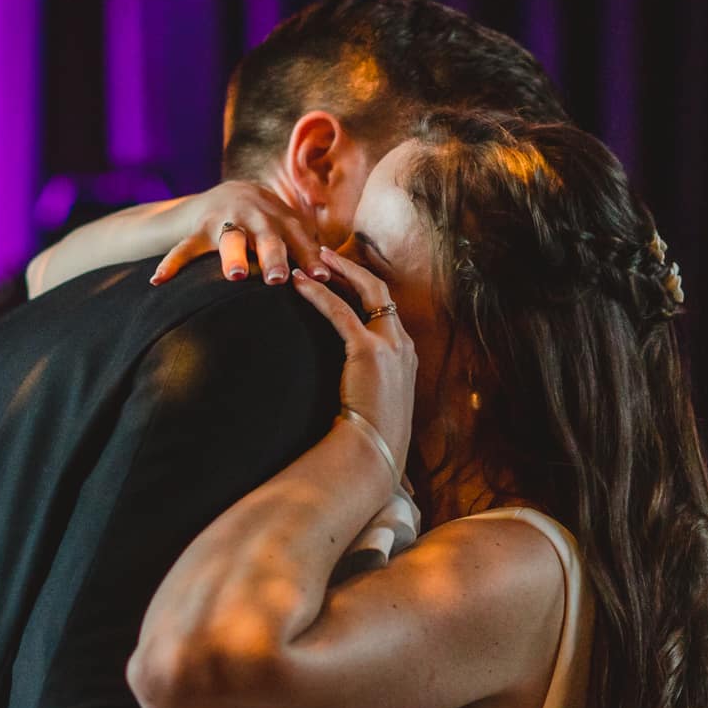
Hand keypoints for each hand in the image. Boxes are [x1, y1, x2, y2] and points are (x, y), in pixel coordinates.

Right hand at [149, 180, 329, 286]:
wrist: (225, 194)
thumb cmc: (266, 223)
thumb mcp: (287, 228)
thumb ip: (307, 248)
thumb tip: (341, 278)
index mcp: (281, 218)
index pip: (300, 239)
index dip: (311, 257)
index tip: (321, 279)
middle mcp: (255, 216)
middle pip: (267, 237)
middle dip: (273, 257)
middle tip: (279, 279)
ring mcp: (225, 221)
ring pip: (230, 241)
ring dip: (233, 258)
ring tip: (236, 276)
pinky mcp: (198, 229)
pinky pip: (184, 249)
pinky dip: (171, 264)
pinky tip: (158, 281)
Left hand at [290, 250, 414, 466]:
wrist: (374, 453)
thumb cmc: (371, 438)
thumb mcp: (375, 406)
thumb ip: (366, 388)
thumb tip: (347, 391)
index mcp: (407, 357)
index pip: (387, 310)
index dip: (363, 289)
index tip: (340, 278)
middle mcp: (405, 346)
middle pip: (381, 292)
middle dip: (353, 269)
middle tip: (325, 254)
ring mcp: (391, 346)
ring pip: (366, 291)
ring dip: (338, 271)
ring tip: (312, 257)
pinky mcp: (369, 350)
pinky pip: (341, 311)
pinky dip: (319, 294)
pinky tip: (299, 285)